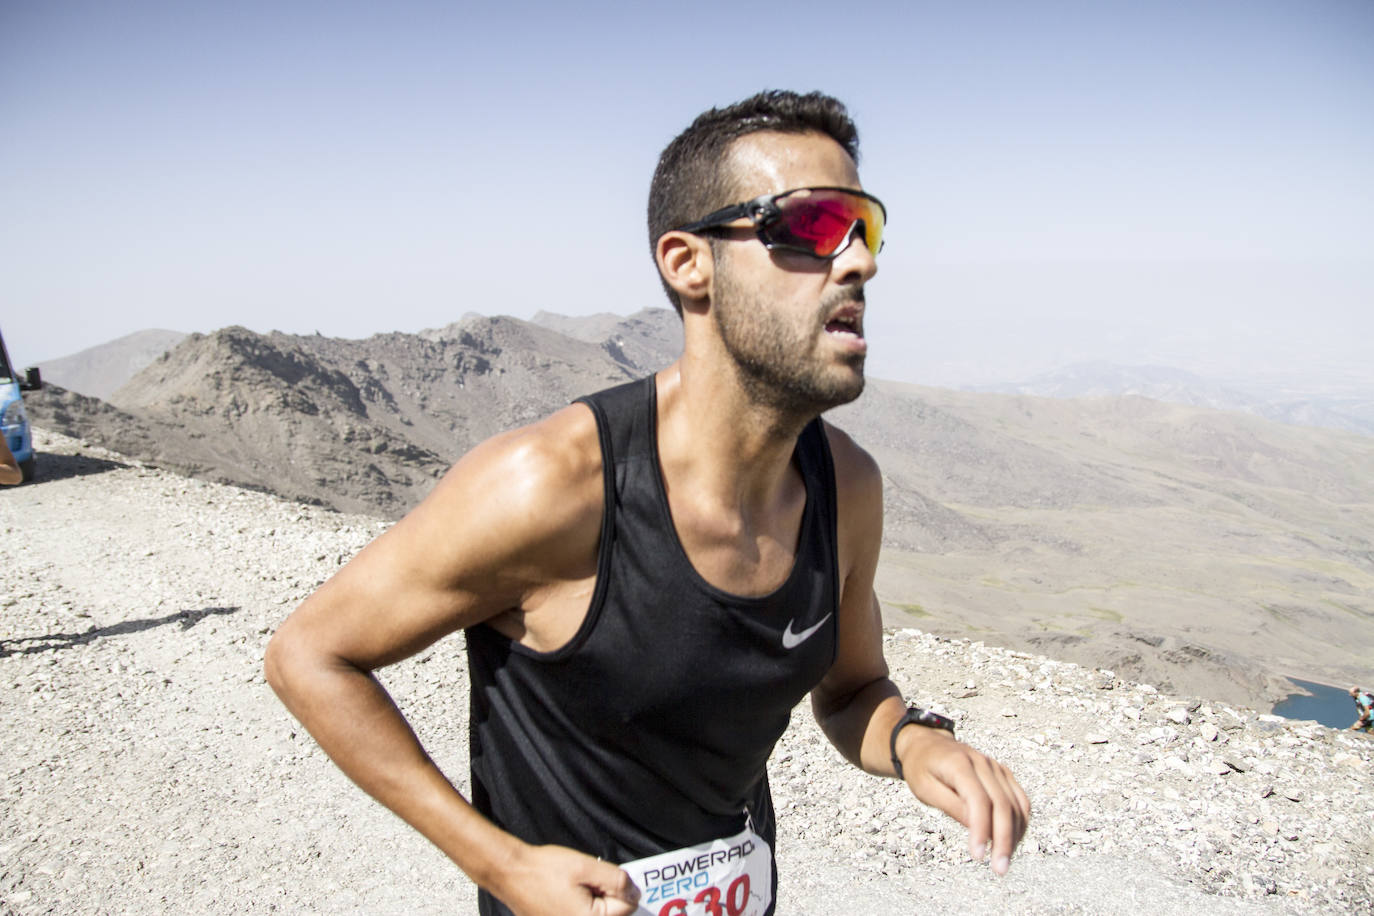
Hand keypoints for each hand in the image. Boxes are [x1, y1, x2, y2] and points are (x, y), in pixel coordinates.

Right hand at [493, 843, 640, 915]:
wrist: (511, 873)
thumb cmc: (545, 870)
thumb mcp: (586, 867)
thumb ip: (616, 880)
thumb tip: (635, 893)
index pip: (627, 906)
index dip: (616, 885)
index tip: (596, 876)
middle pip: (614, 913)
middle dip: (605, 894)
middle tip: (583, 881)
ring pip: (598, 913)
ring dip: (593, 899)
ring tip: (572, 887)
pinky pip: (582, 914)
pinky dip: (580, 905)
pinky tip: (565, 894)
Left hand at [898, 730, 1029, 875]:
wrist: (928, 744)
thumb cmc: (922, 768)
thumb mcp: (924, 788)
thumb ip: (950, 806)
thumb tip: (977, 829)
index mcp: (959, 764)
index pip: (978, 800)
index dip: (981, 829)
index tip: (977, 856)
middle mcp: (983, 763)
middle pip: (1002, 804)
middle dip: (1004, 840)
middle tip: (999, 869)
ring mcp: (996, 767)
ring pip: (1016, 804)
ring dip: (1015, 836)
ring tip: (1003, 861)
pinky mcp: (1004, 774)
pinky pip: (1020, 800)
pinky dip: (1020, 823)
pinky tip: (1011, 843)